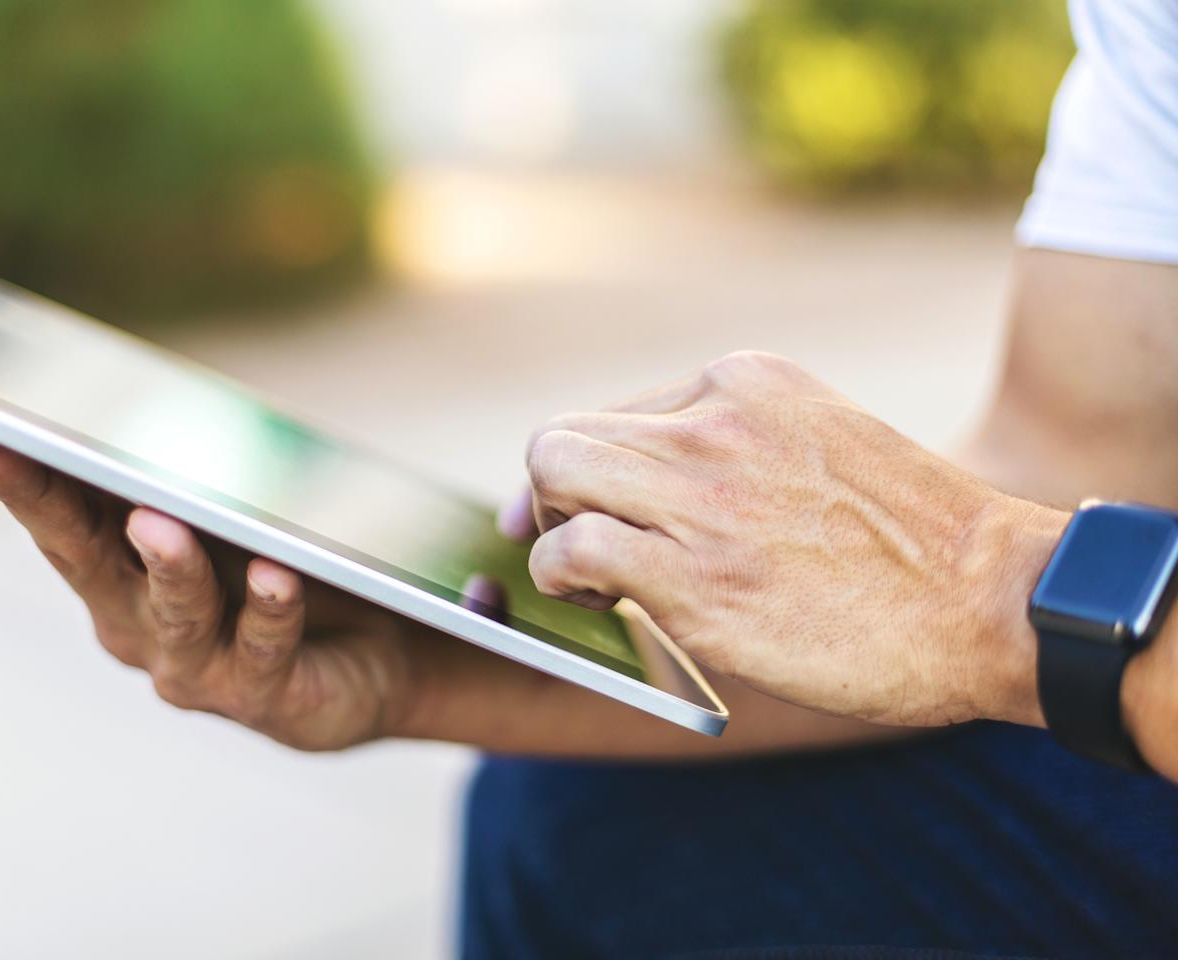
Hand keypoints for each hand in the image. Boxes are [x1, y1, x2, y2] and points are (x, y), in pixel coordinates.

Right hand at [0, 407, 438, 750]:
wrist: (384, 659)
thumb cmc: (294, 565)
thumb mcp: (236, 509)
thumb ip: (190, 465)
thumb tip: (149, 387)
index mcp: (114, 563)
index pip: (45, 499)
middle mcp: (134, 617)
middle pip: (78, 550)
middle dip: (30, 495)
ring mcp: (191, 663)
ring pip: (171, 608)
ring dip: (165, 563)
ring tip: (158, 518)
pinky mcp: (261, 693)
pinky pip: (263, 645)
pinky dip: (269, 607)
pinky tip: (275, 573)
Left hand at [505, 352, 1066, 727]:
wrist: (992, 601)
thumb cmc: (912, 542)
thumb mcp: (821, 444)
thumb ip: (737, 448)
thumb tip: (651, 484)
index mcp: (745, 383)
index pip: (617, 413)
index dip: (590, 470)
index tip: (585, 510)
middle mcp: (714, 423)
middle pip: (567, 437)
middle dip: (552, 496)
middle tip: (573, 543)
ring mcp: (701, 493)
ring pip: (552, 473)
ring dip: (547, 530)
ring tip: (583, 579)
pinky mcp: (692, 575)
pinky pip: (569, 552)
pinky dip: (559, 578)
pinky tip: (595, 605)